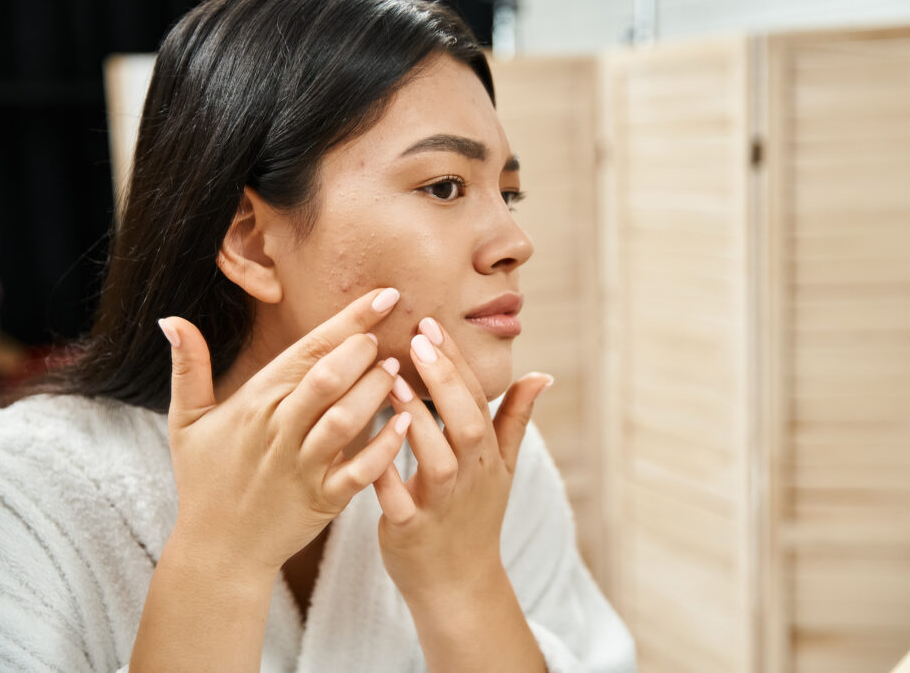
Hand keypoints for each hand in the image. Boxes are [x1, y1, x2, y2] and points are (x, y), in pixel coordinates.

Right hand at [158, 287, 411, 576]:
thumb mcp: (186, 422)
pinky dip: (384, 447)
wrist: (218, 550)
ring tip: (397, 370)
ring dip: (375, 391)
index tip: (384, 296)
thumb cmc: (205, 481)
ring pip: (345, 420)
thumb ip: (188, 368)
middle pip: (327, 378)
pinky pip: (359, 471)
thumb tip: (170, 318)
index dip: (348, 321)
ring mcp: (302, 467)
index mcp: (255, 403)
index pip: (307, 350)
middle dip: (362, 351)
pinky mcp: (323, 500)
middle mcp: (280, 430)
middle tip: (389, 334)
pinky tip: (403, 423)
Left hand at [372, 316, 551, 605]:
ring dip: (415, 419)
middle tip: (417, 338)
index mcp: (487, 455)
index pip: (476, 398)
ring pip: (435, 459)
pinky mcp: (411, 531)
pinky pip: (397, 500)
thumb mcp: (503, 468)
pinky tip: (367, 443)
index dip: (456, 361)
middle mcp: (470, 477)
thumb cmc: (476, 516)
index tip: (432, 324)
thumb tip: (542, 375)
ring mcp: (442, 505)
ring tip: (389, 379)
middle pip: (466, 422)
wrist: (458, 584)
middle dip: (443, 380)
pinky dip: (385, 473)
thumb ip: (516, 418)